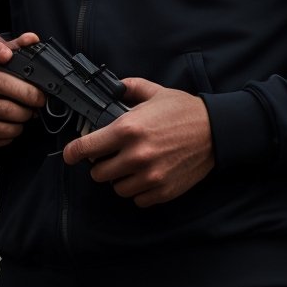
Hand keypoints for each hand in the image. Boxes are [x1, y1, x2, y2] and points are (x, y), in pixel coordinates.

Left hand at [62, 77, 214, 207]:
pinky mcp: (162, 191)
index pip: (86, 148)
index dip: (74, 152)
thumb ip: (129, 87)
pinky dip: (138, 190)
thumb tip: (113, 87)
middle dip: (102, 164)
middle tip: (112, 156)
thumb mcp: (154, 91)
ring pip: (117, 188)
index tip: (70, 154)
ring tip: (131, 165)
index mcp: (128, 129)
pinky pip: (137, 199)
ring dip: (120, 178)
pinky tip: (146, 175)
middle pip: (99, 173)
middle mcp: (136, 155)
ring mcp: (150, 176)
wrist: (216, 131)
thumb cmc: (185, 111)